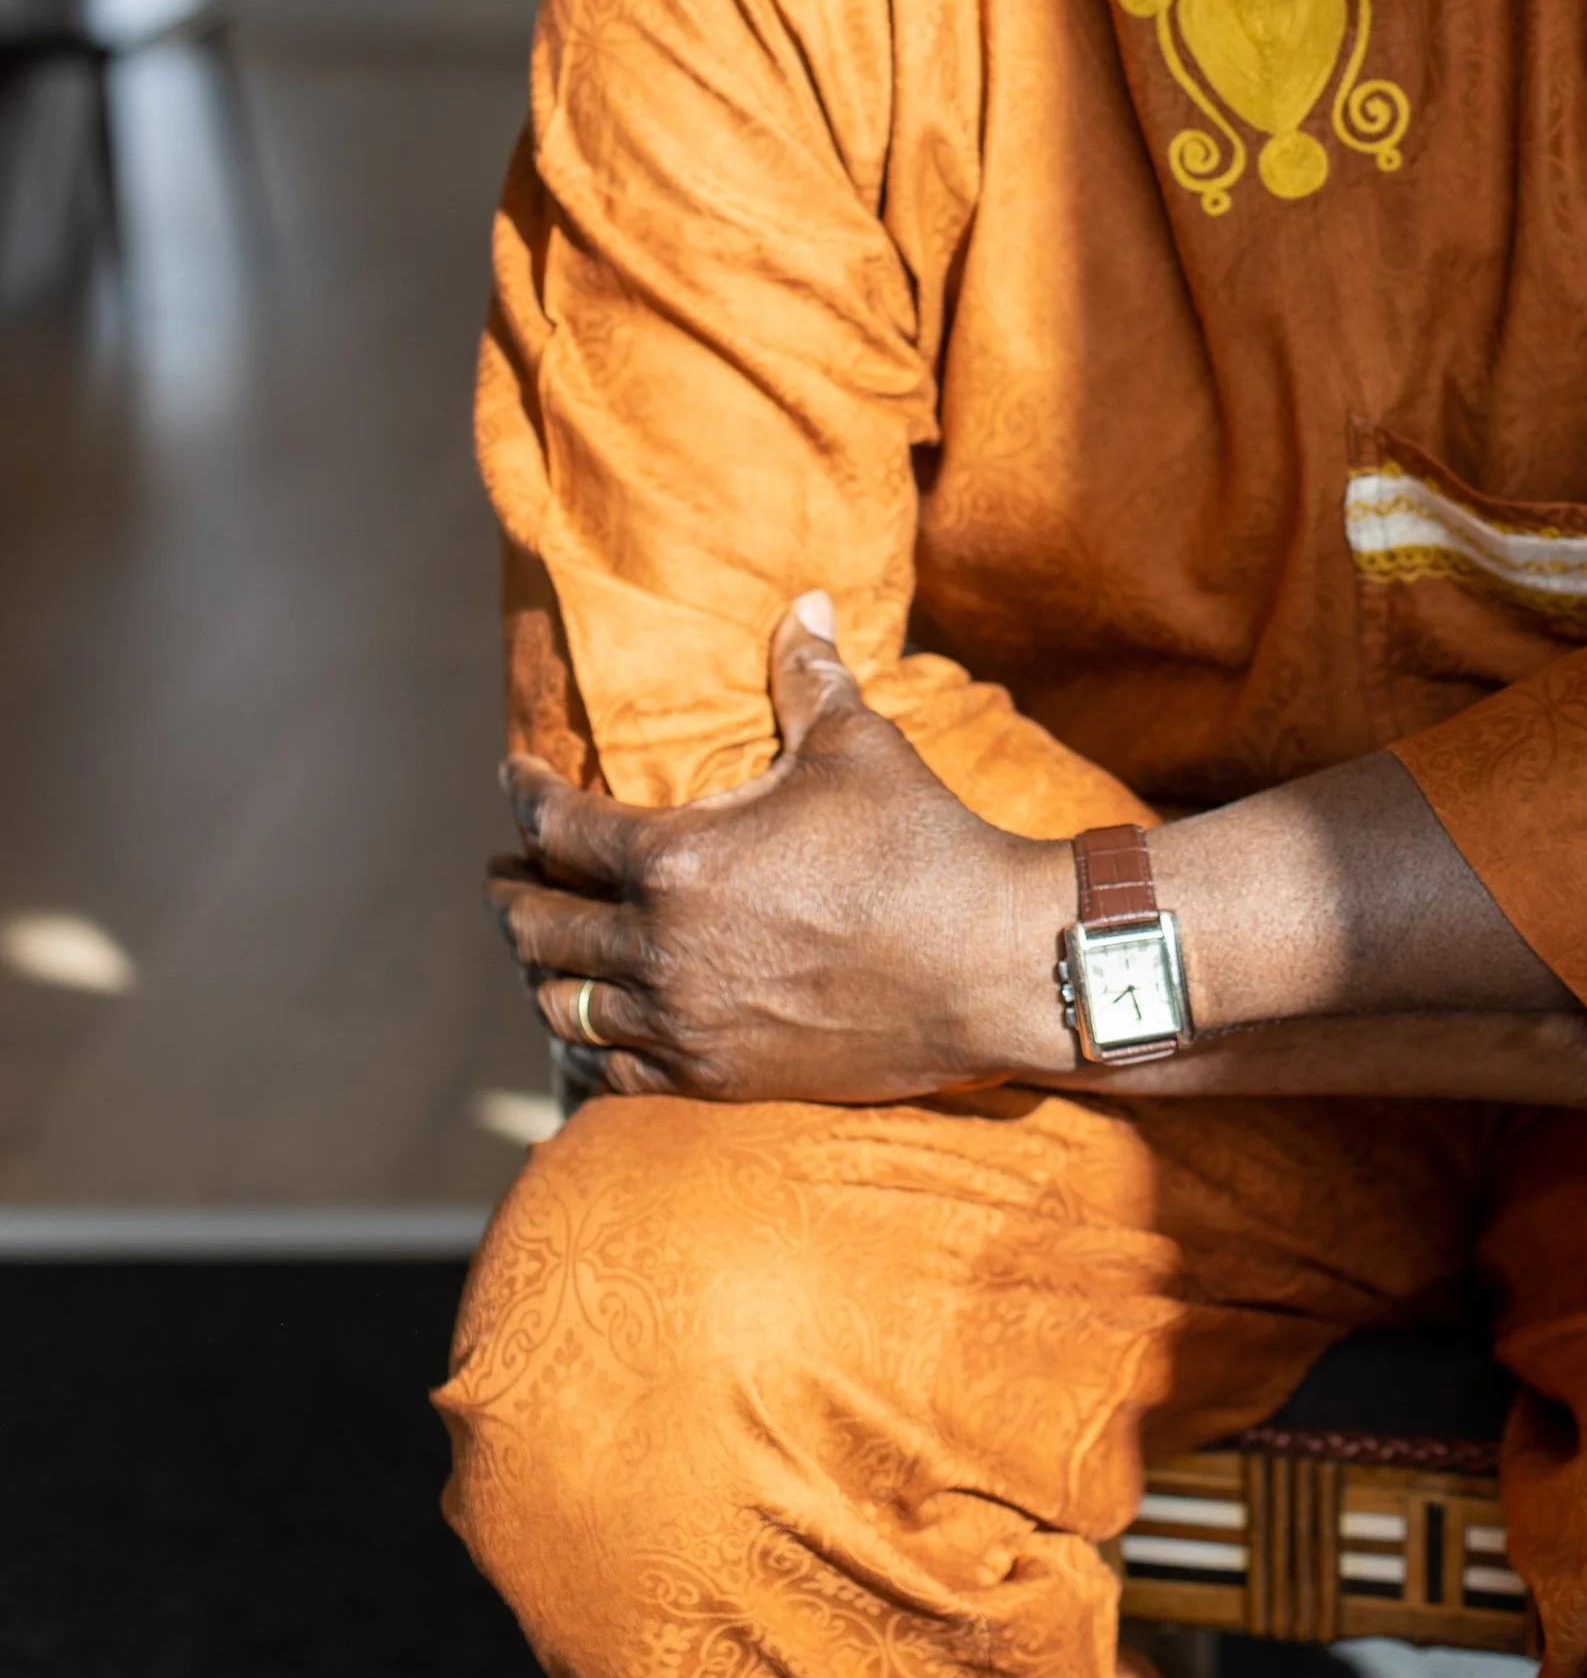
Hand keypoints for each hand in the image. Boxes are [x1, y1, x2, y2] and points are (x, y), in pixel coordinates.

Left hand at [488, 592, 1067, 1102]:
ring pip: (562, 1003)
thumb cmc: (920, 846)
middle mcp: (661, 948)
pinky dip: (584, 1044)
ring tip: (537, 947)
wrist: (990, 965)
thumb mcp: (858, 745)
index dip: (525, 796)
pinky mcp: (717, 1075)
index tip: (513, 778)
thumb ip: (807, 676)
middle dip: (512, 890)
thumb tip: (804, 602)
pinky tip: (584, 1026)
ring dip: (539, 969)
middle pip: (540, 922)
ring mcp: (685, 1020)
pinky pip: (611, 1069)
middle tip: (505, 871)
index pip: (561, 826)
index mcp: (677, 859)